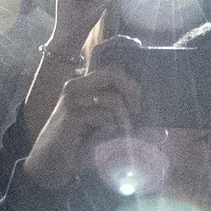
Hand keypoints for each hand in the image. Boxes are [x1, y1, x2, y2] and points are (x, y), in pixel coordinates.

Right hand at [22, 44, 140, 190]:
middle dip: (133, 90)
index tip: (138, 47)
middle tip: (138, 112)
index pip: (103, 52)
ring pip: (113, 97)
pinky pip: (104, 114)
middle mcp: (77, 85)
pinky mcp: (73, 114)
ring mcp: (73, 98)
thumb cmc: (78, 147)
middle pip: (114, 71)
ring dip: (126, 117)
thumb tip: (161, 130)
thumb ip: (125, 122)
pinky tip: (114, 137)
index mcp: (85, 84)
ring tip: (126, 131)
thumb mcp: (104, 130)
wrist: (49, 165)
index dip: (123, 44)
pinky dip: (115, 127)